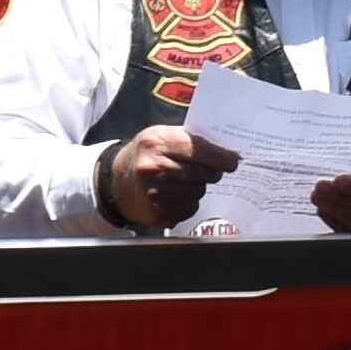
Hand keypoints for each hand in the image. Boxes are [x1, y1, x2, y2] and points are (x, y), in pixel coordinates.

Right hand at [105, 127, 238, 229]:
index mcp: (155, 144)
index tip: (233, 160)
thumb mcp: (160, 135)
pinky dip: (188, 202)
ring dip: (198, 187)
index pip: (199, 149)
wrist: (117, 182)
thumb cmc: (145, 155)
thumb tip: (226, 150)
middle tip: (211, 170)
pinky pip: (189, 208)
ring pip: (198, 192)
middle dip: (212, 172)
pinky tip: (177, 194)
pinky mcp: (157, 214)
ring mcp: (154, 194)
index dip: (221, 157)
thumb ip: (189, 139)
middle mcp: (153, 168)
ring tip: (185, 181)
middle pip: (203, 174)